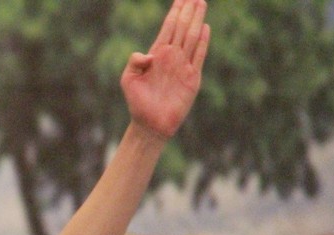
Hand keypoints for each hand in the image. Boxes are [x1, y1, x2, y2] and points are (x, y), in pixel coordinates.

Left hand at [120, 0, 209, 139]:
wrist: (150, 124)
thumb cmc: (137, 103)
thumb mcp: (128, 80)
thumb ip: (134, 62)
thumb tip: (149, 54)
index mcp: (157, 54)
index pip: (168, 28)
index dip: (175, 12)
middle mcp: (172, 57)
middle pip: (182, 28)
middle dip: (188, 11)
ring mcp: (183, 66)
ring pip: (192, 37)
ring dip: (196, 20)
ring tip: (201, 3)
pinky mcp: (192, 78)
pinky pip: (198, 56)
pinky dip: (202, 42)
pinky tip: (205, 28)